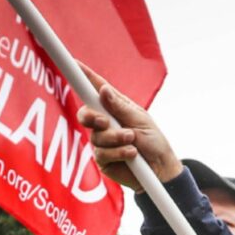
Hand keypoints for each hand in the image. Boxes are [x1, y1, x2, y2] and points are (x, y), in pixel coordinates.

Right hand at [76, 65, 181, 189]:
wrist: (160, 171)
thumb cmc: (153, 142)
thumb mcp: (140, 120)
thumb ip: (120, 107)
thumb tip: (103, 90)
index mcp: (115, 107)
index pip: (96, 89)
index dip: (84, 76)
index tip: (74, 63)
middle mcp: (105, 123)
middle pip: (85, 114)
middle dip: (93, 117)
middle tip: (106, 122)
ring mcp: (102, 141)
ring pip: (96, 136)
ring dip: (115, 139)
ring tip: (132, 141)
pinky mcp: (102, 159)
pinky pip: (101, 153)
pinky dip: (118, 152)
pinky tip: (131, 154)